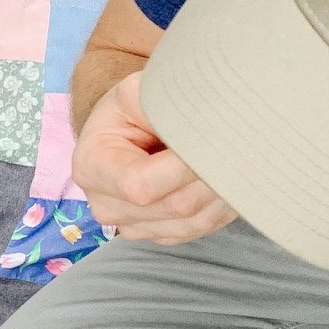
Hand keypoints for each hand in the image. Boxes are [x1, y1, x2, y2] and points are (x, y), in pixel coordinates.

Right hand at [71, 72, 236, 245]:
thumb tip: (201, 124)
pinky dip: (222, 206)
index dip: (183, 168)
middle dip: (212, 176)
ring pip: (195, 222)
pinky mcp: (159, 235)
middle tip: (237, 146)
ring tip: (237, 160)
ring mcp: (132, 227)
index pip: (141, 184)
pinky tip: (228, 179)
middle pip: (175, 205)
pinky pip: (201, 229)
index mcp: (91, 167)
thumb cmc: (131, 109)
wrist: (127, 130)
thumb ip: (159, 103)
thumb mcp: (136, 92)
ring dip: (224, 193)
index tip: (213, 142)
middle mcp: (106, 206)